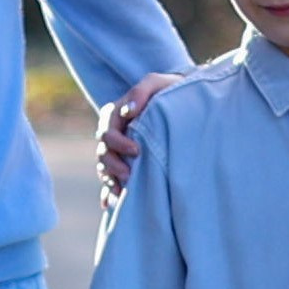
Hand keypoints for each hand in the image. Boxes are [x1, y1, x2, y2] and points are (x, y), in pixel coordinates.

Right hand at [96, 72, 183, 200]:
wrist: (185, 100)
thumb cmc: (169, 89)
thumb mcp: (157, 83)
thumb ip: (141, 92)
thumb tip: (128, 112)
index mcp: (115, 115)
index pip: (107, 132)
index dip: (118, 143)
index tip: (137, 150)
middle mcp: (114, 134)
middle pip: (103, 153)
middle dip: (113, 165)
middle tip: (130, 174)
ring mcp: (118, 150)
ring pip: (105, 168)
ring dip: (110, 180)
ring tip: (123, 192)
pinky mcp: (126, 163)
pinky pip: (112, 180)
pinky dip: (108, 192)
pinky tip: (109, 205)